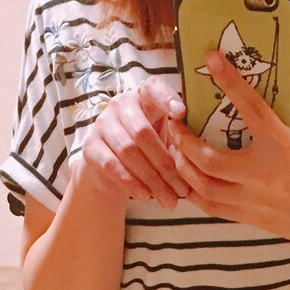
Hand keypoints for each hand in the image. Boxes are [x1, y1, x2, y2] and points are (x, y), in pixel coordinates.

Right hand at [76, 76, 189, 208]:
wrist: (111, 171)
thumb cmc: (148, 151)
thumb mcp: (166, 141)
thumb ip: (179, 141)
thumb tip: (198, 158)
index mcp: (144, 97)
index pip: (154, 89)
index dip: (167, 99)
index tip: (181, 114)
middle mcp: (121, 104)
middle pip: (143, 133)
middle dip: (165, 165)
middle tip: (182, 190)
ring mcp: (103, 123)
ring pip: (129, 151)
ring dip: (151, 179)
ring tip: (168, 200)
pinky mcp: (90, 145)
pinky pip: (111, 164)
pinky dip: (130, 182)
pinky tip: (144, 196)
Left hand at [167, 50, 289, 246]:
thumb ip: (281, 130)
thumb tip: (257, 117)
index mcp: (282, 147)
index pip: (251, 107)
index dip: (229, 81)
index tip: (212, 59)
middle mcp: (263, 175)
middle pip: (208, 159)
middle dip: (184, 141)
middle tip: (175, 125)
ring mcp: (253, 201)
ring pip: (203, 187)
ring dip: (183, 167)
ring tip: (176, 152)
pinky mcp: (250, 218)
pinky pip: (212, 206)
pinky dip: (195, 192)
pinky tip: (189, 179)